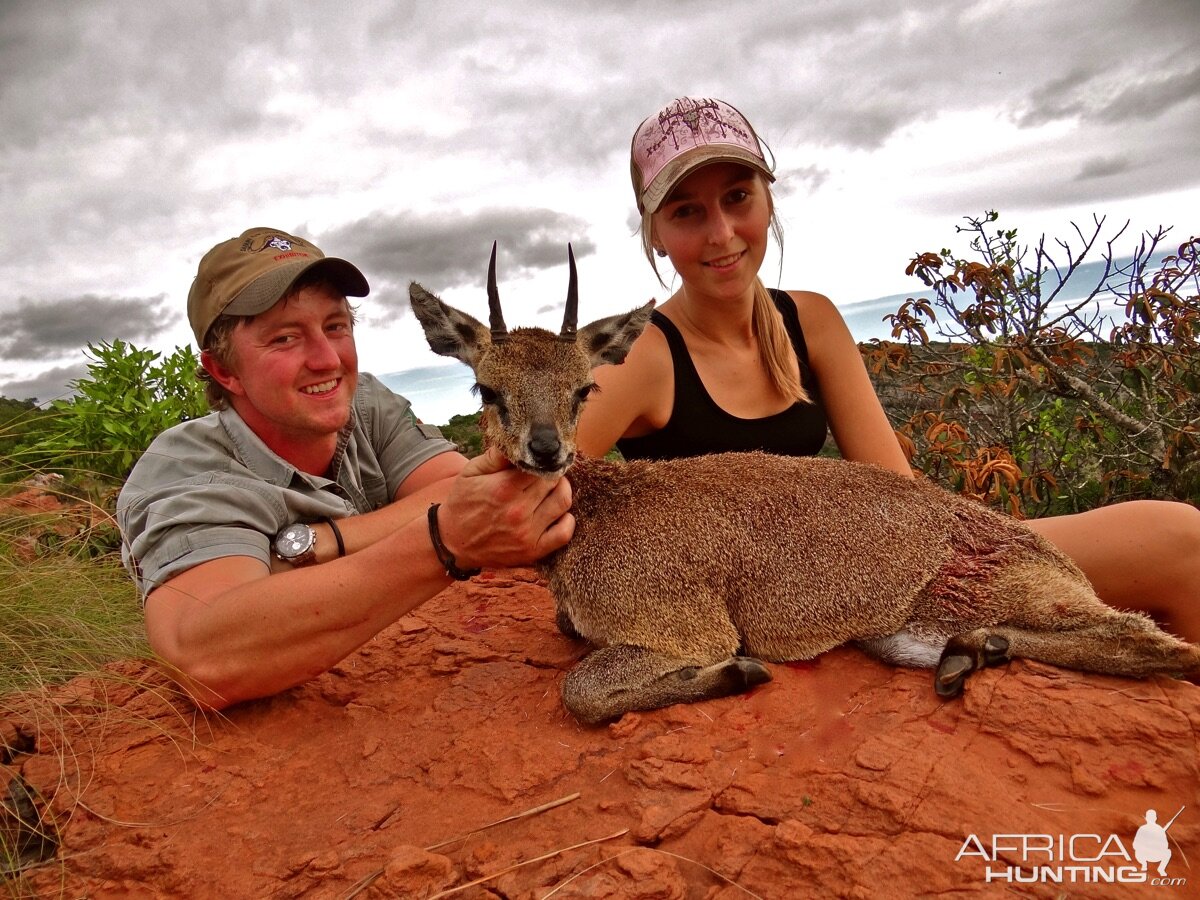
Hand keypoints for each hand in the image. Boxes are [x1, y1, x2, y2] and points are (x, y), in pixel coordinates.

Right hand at [436, 448, 574, 568]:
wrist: (452, 543)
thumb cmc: (462, 503)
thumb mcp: (470, 473)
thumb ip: (495, 456)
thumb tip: (516, 441)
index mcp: (503, 488)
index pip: (539, 466)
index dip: (542, 462)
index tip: (540, 461)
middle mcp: (518, 511)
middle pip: (553, 482)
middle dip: (552, 475)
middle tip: (546, 474)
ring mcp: (527, 533)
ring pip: (563, 502)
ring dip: (562, 492)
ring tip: (553, 489)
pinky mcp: (532, 551)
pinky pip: (564, 534)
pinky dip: (567, 521)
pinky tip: (558, 513)